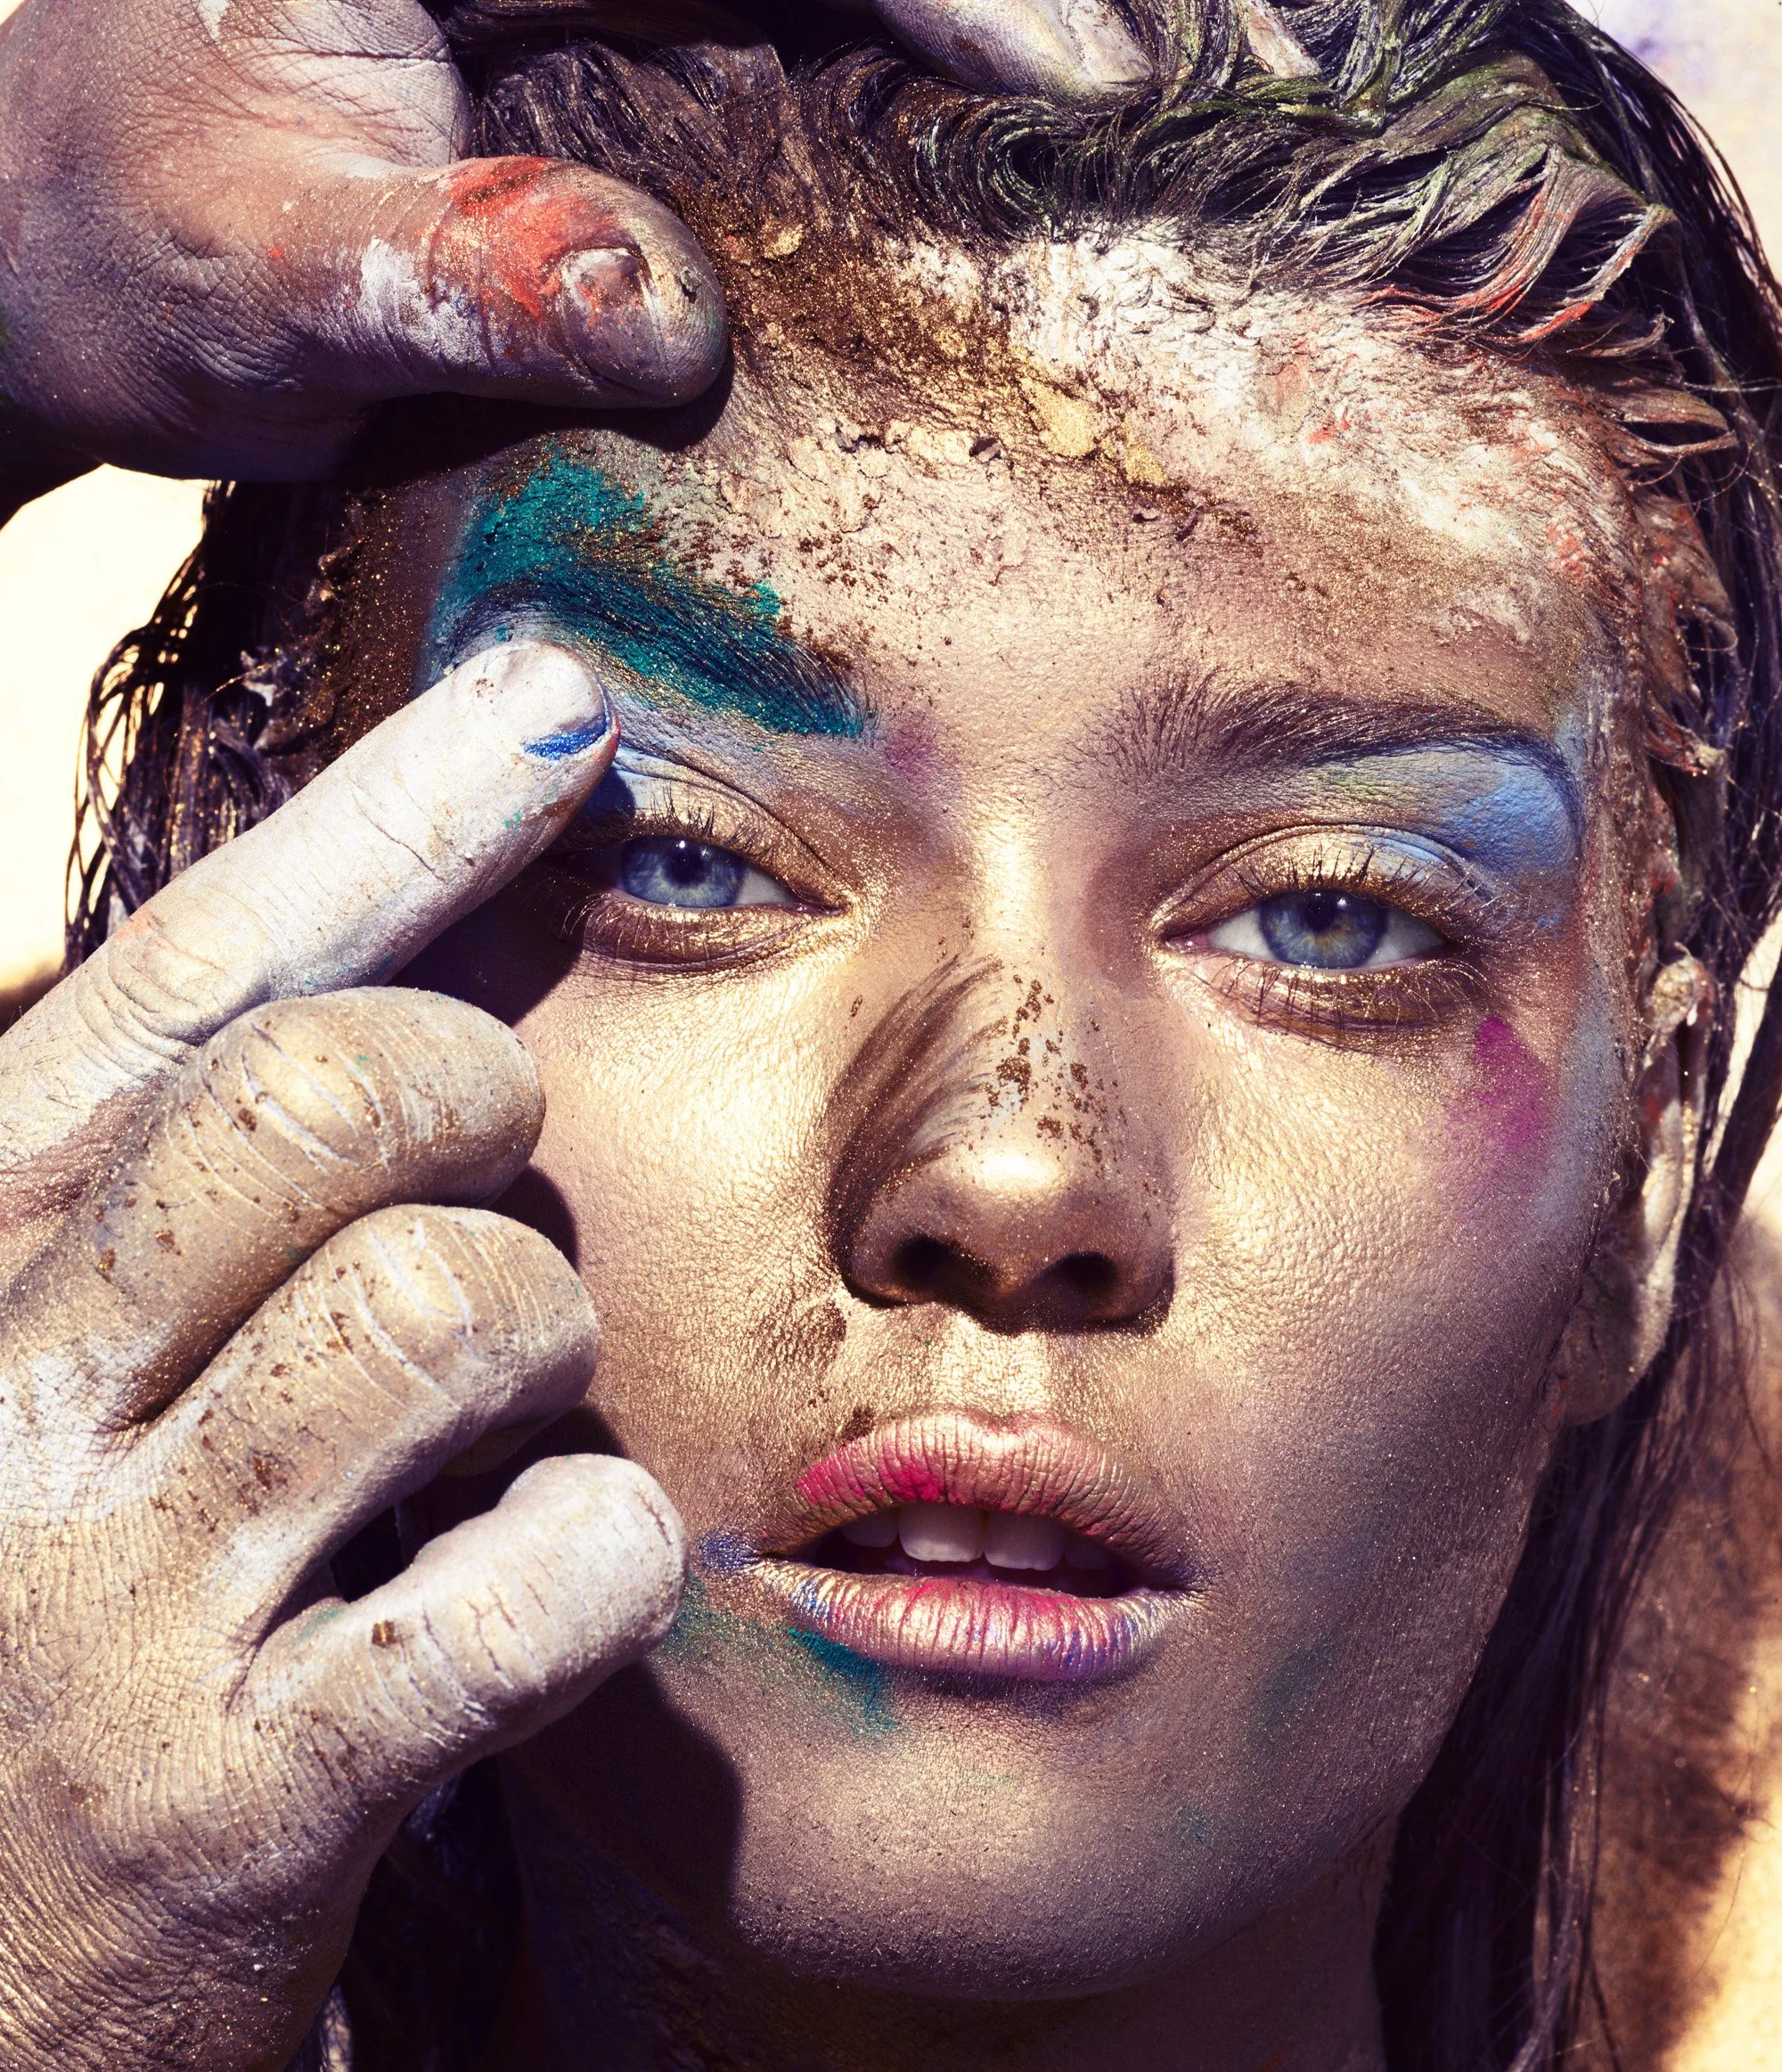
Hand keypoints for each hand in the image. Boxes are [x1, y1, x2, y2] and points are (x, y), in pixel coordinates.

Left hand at [0, 0, 1145, 503]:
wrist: (69, 250)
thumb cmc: (133, 260)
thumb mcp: (260, 288)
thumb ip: (446, 282)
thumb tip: (665, 311)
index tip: (1106, 89)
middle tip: (1243, 79)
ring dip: (1029, 14)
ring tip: (1204, 97)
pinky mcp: (621, 10)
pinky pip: (816, 11)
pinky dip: (944, 56)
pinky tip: (1058, 126)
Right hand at [0, 641, 683, 2071]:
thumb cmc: (35, 1611)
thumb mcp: (64, 1350)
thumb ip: (207, 1168)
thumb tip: (429, 950)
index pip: (205, 969)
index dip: (400, 817)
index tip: (560, 707)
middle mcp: (22, 1383)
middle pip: (343, 1096)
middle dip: (484, 1103)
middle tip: (486, 1185)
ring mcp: (120, 1592)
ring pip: (448, 1311)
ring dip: (543, 1344)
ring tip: (498, 1421)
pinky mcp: (240, 1796)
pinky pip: (522, 1588)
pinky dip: (597, 1562)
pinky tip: (552, 1588)